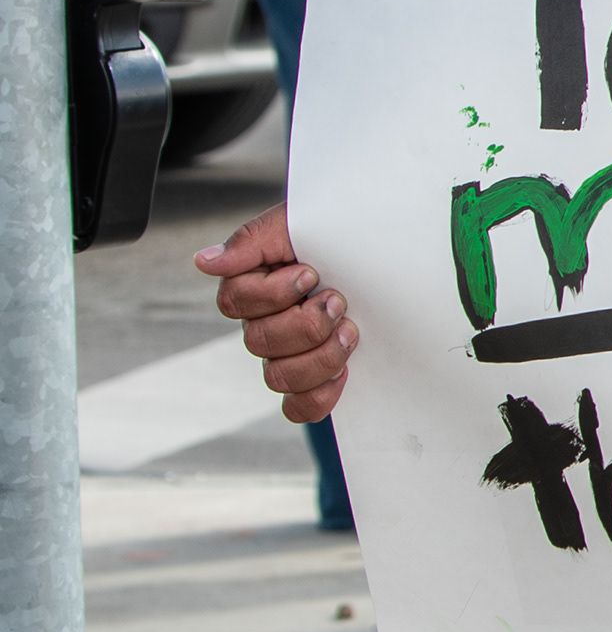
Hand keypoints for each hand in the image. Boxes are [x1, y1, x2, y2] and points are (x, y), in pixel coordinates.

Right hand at [198, 205, 356, 422]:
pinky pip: (299, 407)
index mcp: (254, 286)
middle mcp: (265, 323)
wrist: (387, 253)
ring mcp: (288, 354)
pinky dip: (319, 395)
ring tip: (351, 331)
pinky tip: (345, 371)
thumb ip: (253, 240)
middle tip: (340, 301)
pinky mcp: (315, 379)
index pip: (236, 302)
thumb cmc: (338, 236)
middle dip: (306, 323)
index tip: (310, 273)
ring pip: (278, 377)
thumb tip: (205, 262)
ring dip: (320, 356)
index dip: (273, 293)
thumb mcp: (299, 224)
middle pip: (259, 342)